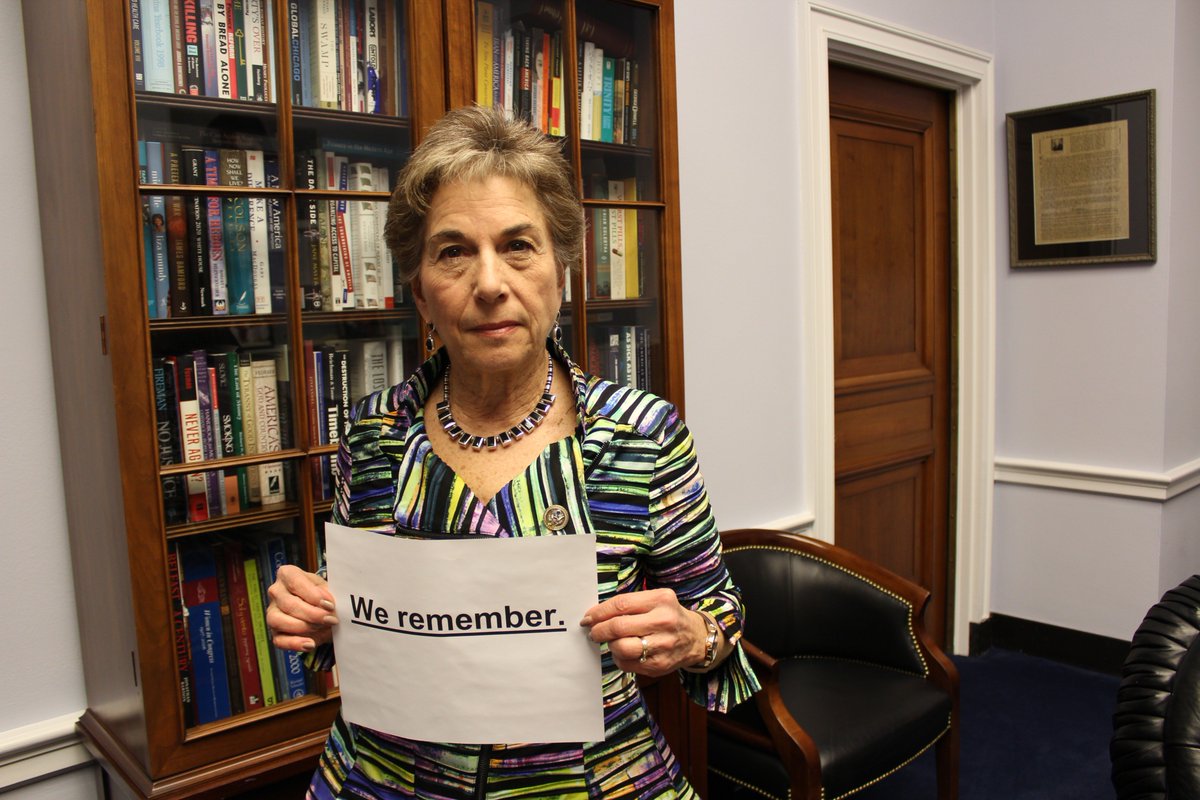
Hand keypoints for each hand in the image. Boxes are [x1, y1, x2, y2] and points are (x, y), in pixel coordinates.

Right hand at [266, 565, 337, 652]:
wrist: (325, 613)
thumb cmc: (324, 597)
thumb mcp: (328, 590)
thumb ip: (328, 596)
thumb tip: (328, 606)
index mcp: (287, 574)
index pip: (295, 582)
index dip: (313, 595)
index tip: (330, 604)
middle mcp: (276, 592)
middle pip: (288, 604)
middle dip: (312, 614)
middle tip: (331, 619)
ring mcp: (272, 612)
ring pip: (278, 621)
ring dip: (303, 627)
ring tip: (322, 628)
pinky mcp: (275, 632)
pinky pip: (279, 640)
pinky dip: (295, 643)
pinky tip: (310, 643)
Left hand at [580, 588, 707, 676]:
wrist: (696, 638)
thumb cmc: (668, 616)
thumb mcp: (655, 600)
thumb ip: (629, 604)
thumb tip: (595, 615)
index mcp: (660, 600)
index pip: (621, 605)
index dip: (599, 612)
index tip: (588, 618)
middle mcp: (663, 622)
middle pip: (619, 627)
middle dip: (599, 630)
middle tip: (594, 632)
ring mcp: (662, 645)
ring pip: (621, 648)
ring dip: (610, 645)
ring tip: (612, 642)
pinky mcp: (659, 665)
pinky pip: (627, 664)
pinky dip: (619, 658)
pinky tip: (625, 652)